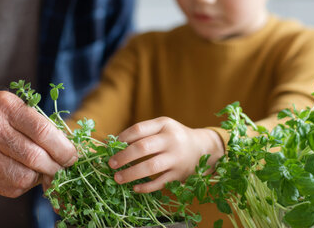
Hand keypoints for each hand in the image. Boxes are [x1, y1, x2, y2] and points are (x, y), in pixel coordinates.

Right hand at [0, 91, 76, 196]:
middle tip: (61, 168)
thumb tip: (67, 150)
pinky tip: (23, 175)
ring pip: (23, 177)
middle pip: (35, 157)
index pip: (42, 131)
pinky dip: (23, 186)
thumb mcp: (6, 105)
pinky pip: (9, 188)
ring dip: (39, 178)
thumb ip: (34, 123)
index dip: (63, 148)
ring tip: (40, 171)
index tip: (73, 156)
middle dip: (55, 167)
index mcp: (4, 106)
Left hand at [107, 117, 223, 192]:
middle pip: (143, 148)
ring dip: (131, 174)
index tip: (111, 146)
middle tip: (111, 164)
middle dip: (123, 157)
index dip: (122, 138)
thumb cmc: (174, 137)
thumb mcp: (162, 127)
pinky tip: (135, 188)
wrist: (202, 147)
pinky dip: (146, 187)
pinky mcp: (179, 174)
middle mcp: (171, 140)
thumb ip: (142, 134)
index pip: (139, 129)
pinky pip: (159, 183)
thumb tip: (114, 144)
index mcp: (164, 125)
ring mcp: (176, 158)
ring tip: (118, 178)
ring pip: (150, 167)